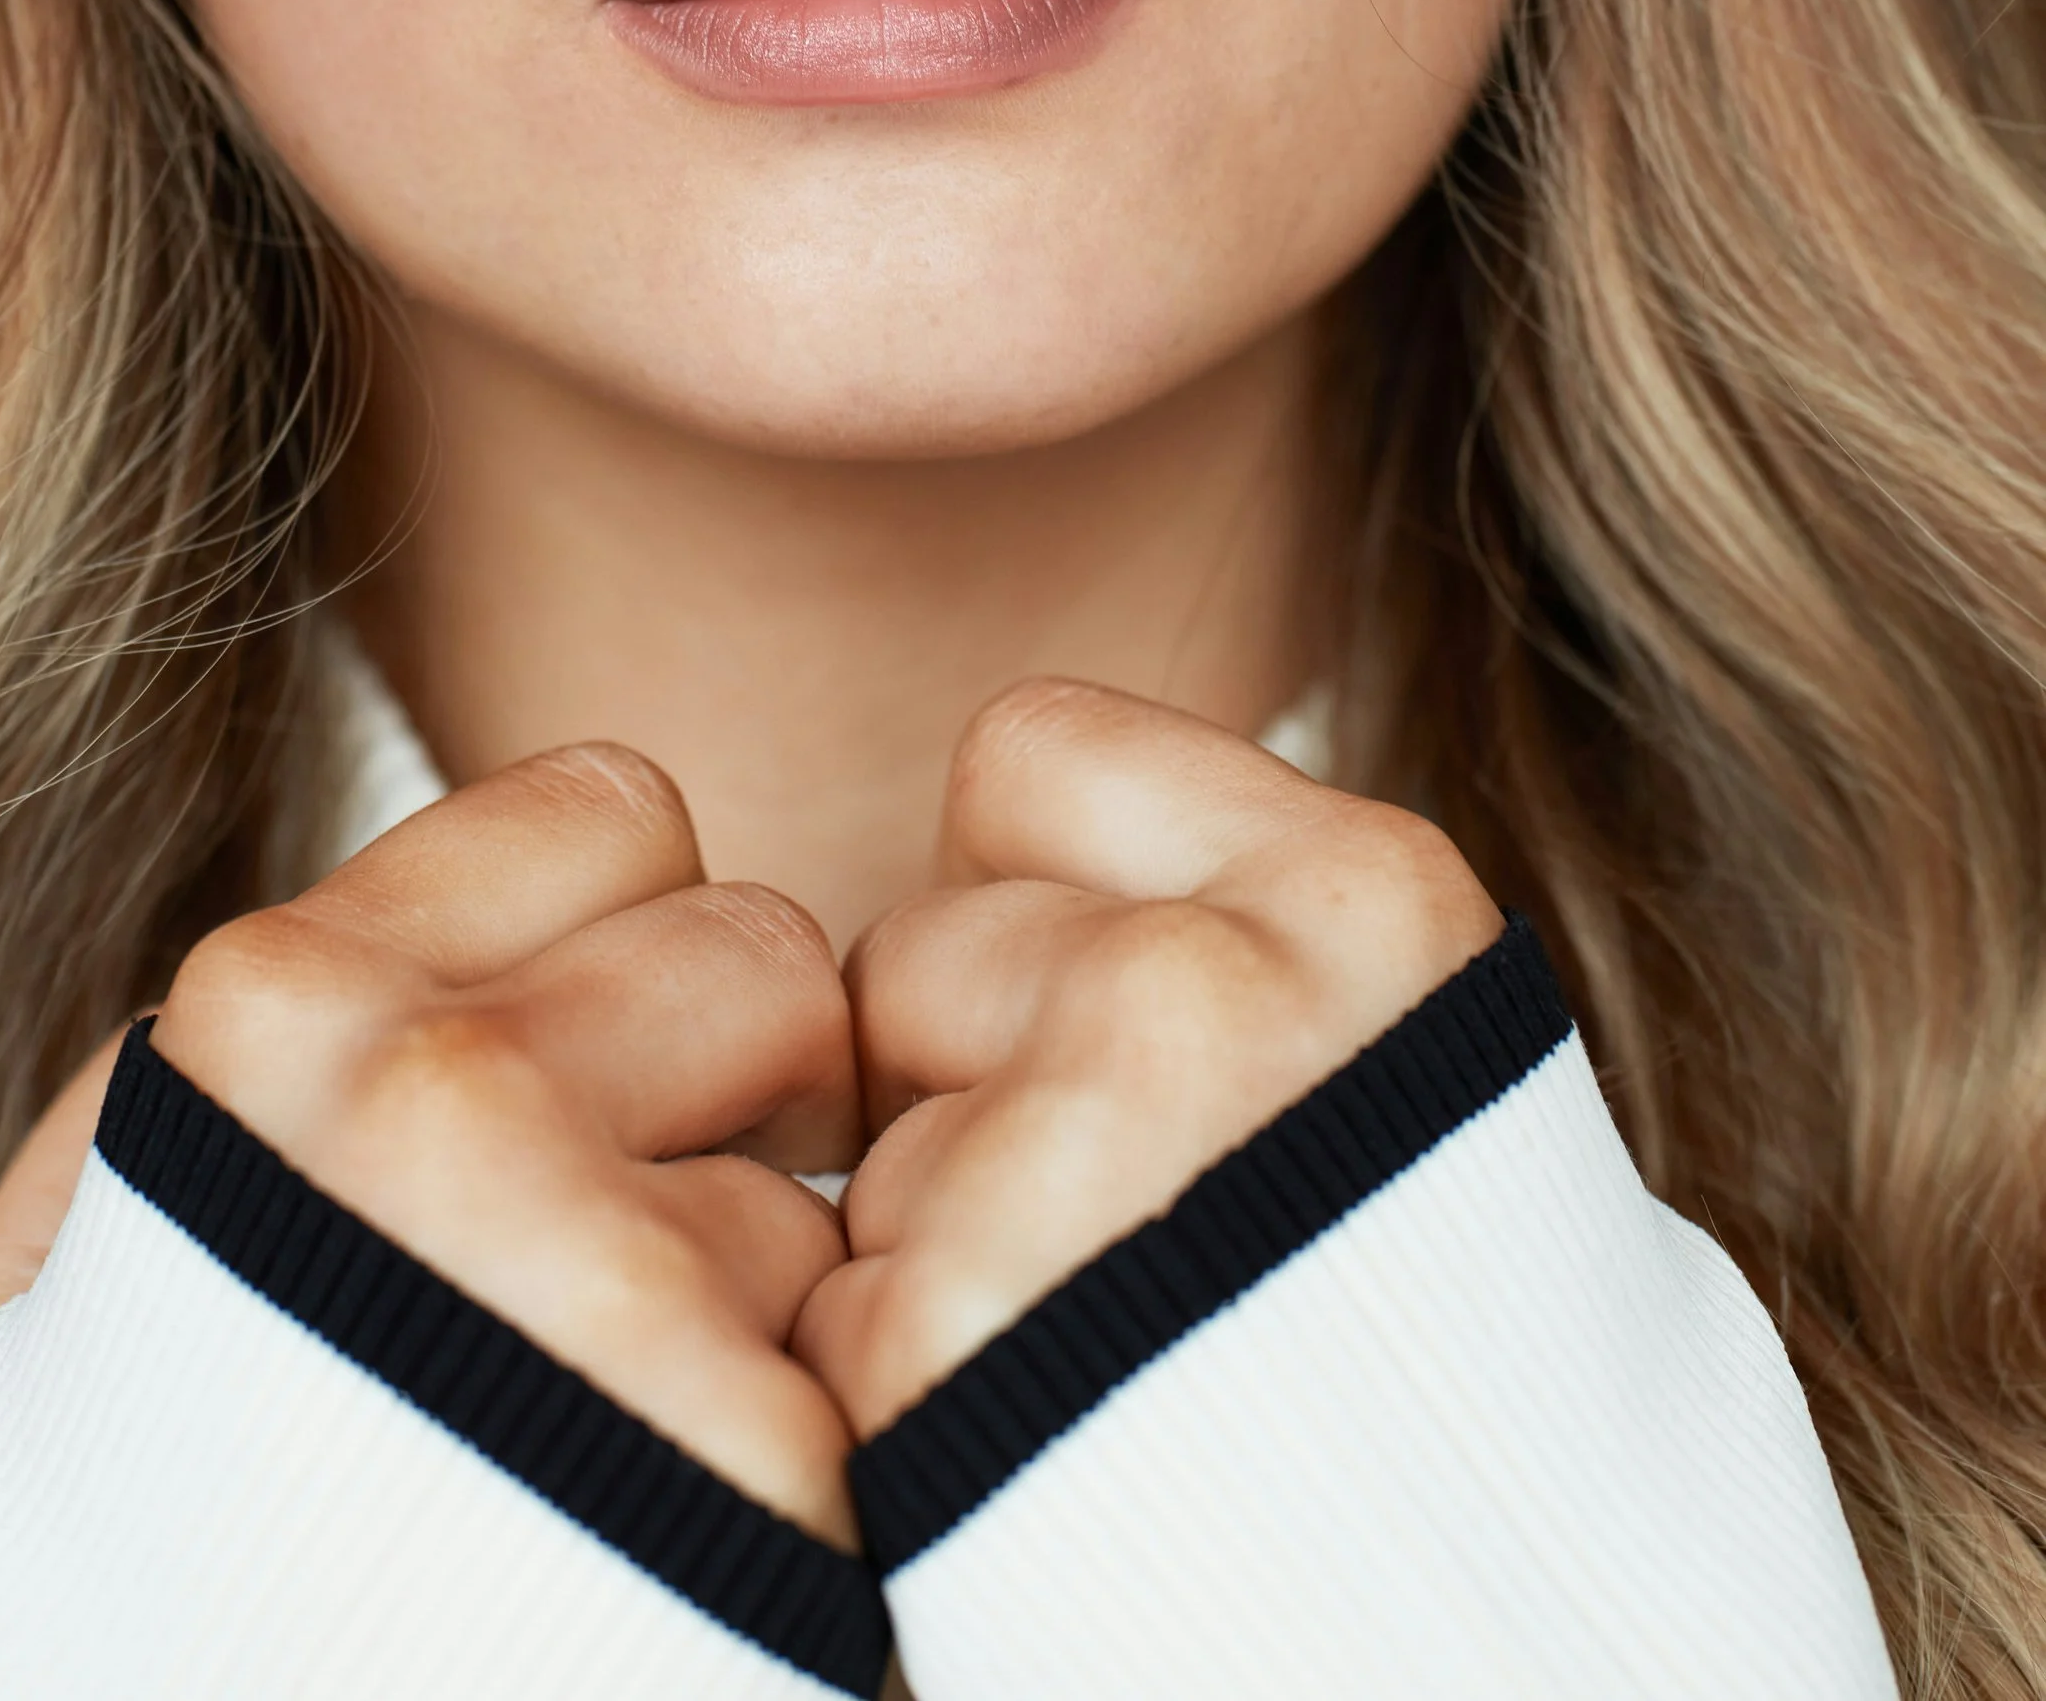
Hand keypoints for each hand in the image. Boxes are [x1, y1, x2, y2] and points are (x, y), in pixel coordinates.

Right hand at [0, 745, 861, 1540]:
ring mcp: (587, 1289)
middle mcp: (425, 1113)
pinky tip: (709, 1566)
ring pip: (835, 1178)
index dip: (622, 956)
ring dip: (777, 1304)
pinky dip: (831, 1468)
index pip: (615, 810)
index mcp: (263, 1023)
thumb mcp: (29, 1335)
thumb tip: (379, 941)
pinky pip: (888, 1368)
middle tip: (625, 1293)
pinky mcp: (752, 1472)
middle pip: (769, 957)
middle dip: (735, 1103)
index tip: (573, 1091)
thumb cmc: (144, 1606)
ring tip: (635, 1462)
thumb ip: (190, 1095)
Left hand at [793, 676, 1499, 1439]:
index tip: (1112, 1019)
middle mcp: (1213, 993)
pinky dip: (896, 1419)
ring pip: (865, 1155)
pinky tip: (1041, 1476)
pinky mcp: (950, 1355)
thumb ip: (1233, 937)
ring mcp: (1075, 1165)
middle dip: (961, 1096)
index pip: (1024, 755)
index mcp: (1358, 897)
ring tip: (1106, 1382)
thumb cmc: (1458, 1381)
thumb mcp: (1411, 1083)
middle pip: (911, 959)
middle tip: (1129, 1255)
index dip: (1025, 897)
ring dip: (931, 1263)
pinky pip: (831, 1323)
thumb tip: (988, 845)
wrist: (1533, 1681)